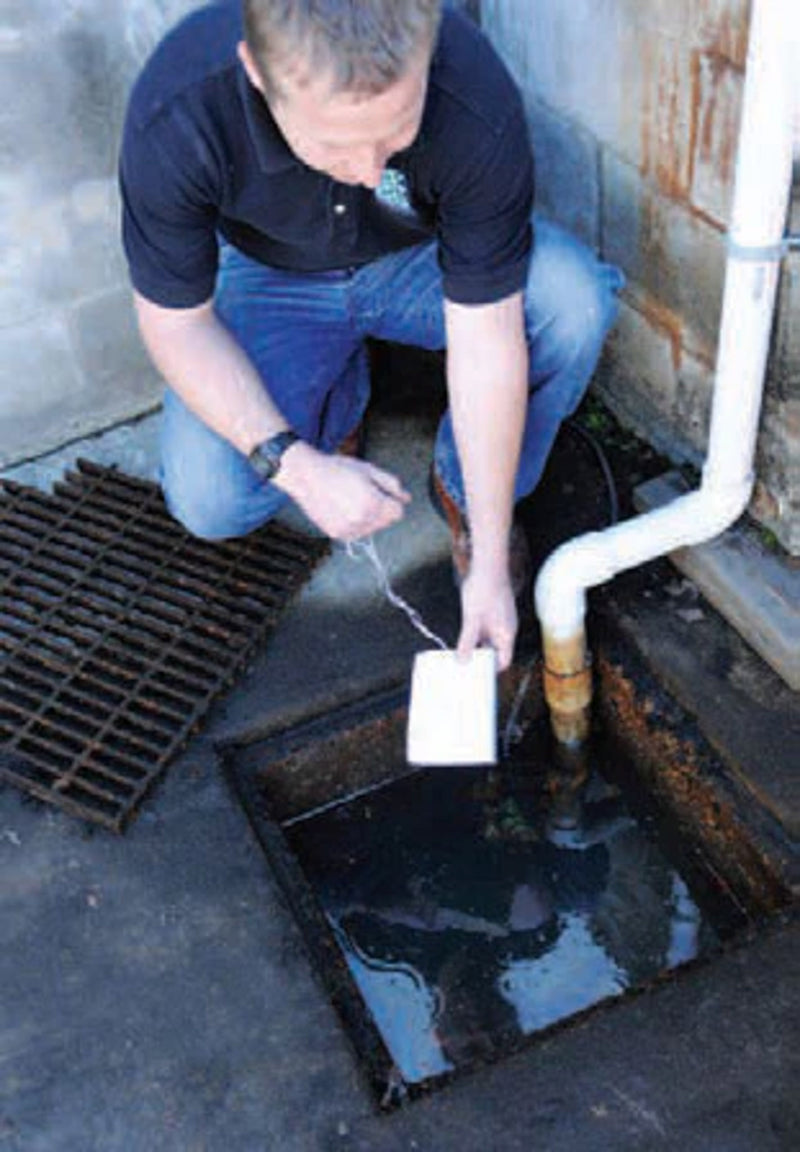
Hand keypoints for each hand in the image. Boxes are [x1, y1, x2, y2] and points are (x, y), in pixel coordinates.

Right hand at [274, 443, 410, 539]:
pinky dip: (355, 523)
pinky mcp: (337, 534)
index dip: (392, 500)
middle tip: (364, 492)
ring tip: (352, 499)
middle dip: (382, 509)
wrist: (306, 476)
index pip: (398, 512)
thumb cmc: (336, 469)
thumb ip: (391, 484)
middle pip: (386, 522)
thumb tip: (405, 498)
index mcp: (372, 503)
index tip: (382, 492)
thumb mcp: (369, 470)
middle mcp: (361, 520)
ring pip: (372, 529)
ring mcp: (348, 529)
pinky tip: (344, 508)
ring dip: (369, 517)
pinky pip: (357, 533)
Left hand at [456, 566, 517, 671]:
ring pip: (490, 638)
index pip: (503, 661)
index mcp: (506, 634)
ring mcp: (502, 618)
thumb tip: (462, 660)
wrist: (489, 564)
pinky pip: (487, 627)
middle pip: (496, 651)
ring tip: (462, 652)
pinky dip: (477, 633)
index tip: (478, 676)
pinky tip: (464, 634)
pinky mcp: (495, 609)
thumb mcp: (471, 619)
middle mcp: (507, 628)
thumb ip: (467, 641)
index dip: (492, 670)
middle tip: (466, 666)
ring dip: (478, 645)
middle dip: (482, 658)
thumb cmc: (484, 590)